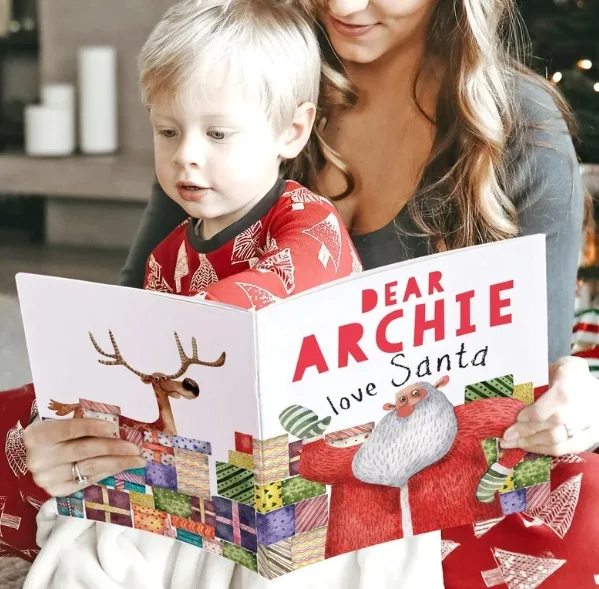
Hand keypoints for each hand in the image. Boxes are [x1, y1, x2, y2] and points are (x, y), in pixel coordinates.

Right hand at [24, 418, 146, 496]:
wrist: (38, 454)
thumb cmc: (55, 431)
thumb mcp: (61, 422)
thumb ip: (81, 422)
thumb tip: (115, 425)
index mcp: (38, 436)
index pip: (69, 429)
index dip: (92, 427)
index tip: (113, 427)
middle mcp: (39, 459)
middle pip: (83, 451)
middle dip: (114, 448)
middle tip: (136, 448)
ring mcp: (47, 478)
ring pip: (89, 468)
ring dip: (117, 463)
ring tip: (137, 460)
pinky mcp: (56, 491)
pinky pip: (87, 481)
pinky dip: (106, 472)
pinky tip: (120, 467)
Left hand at [501, 356, 598, 455]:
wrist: (596, 388)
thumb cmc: (569, 375)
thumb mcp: (554, 367)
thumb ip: (536, 378)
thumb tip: (511, 392)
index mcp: (570, 383)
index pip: (553, 403)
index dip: (532, 414)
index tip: (516, 417)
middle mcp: (583, 406)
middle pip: (552, 425)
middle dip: (525, 431)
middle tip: (506, 435)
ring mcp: (590, 424)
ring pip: (557, 440)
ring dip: (531, 443)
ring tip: (512, 443)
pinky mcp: (592, 437)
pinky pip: (566, 449)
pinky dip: (544, 449)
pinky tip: (529, 446)